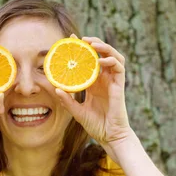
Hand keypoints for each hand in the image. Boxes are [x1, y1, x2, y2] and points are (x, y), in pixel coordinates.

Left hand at [55, 34, 130, 148]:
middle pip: (101, 54)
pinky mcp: (119, 86)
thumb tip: (56, 89)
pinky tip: (100, 60)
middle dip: (93, 43)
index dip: (82, 50)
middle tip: (80, 39)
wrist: (110, 137)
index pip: (88, 62)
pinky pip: (119, 68)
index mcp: (94, 84)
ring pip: (113, 56)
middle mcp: (104, 80)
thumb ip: (68, 101)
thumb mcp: (77, 112)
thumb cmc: (96, 126)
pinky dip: (111, 60)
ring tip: (92, 44)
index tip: (70, 41)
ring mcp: (113, 82)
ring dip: (104, 47)